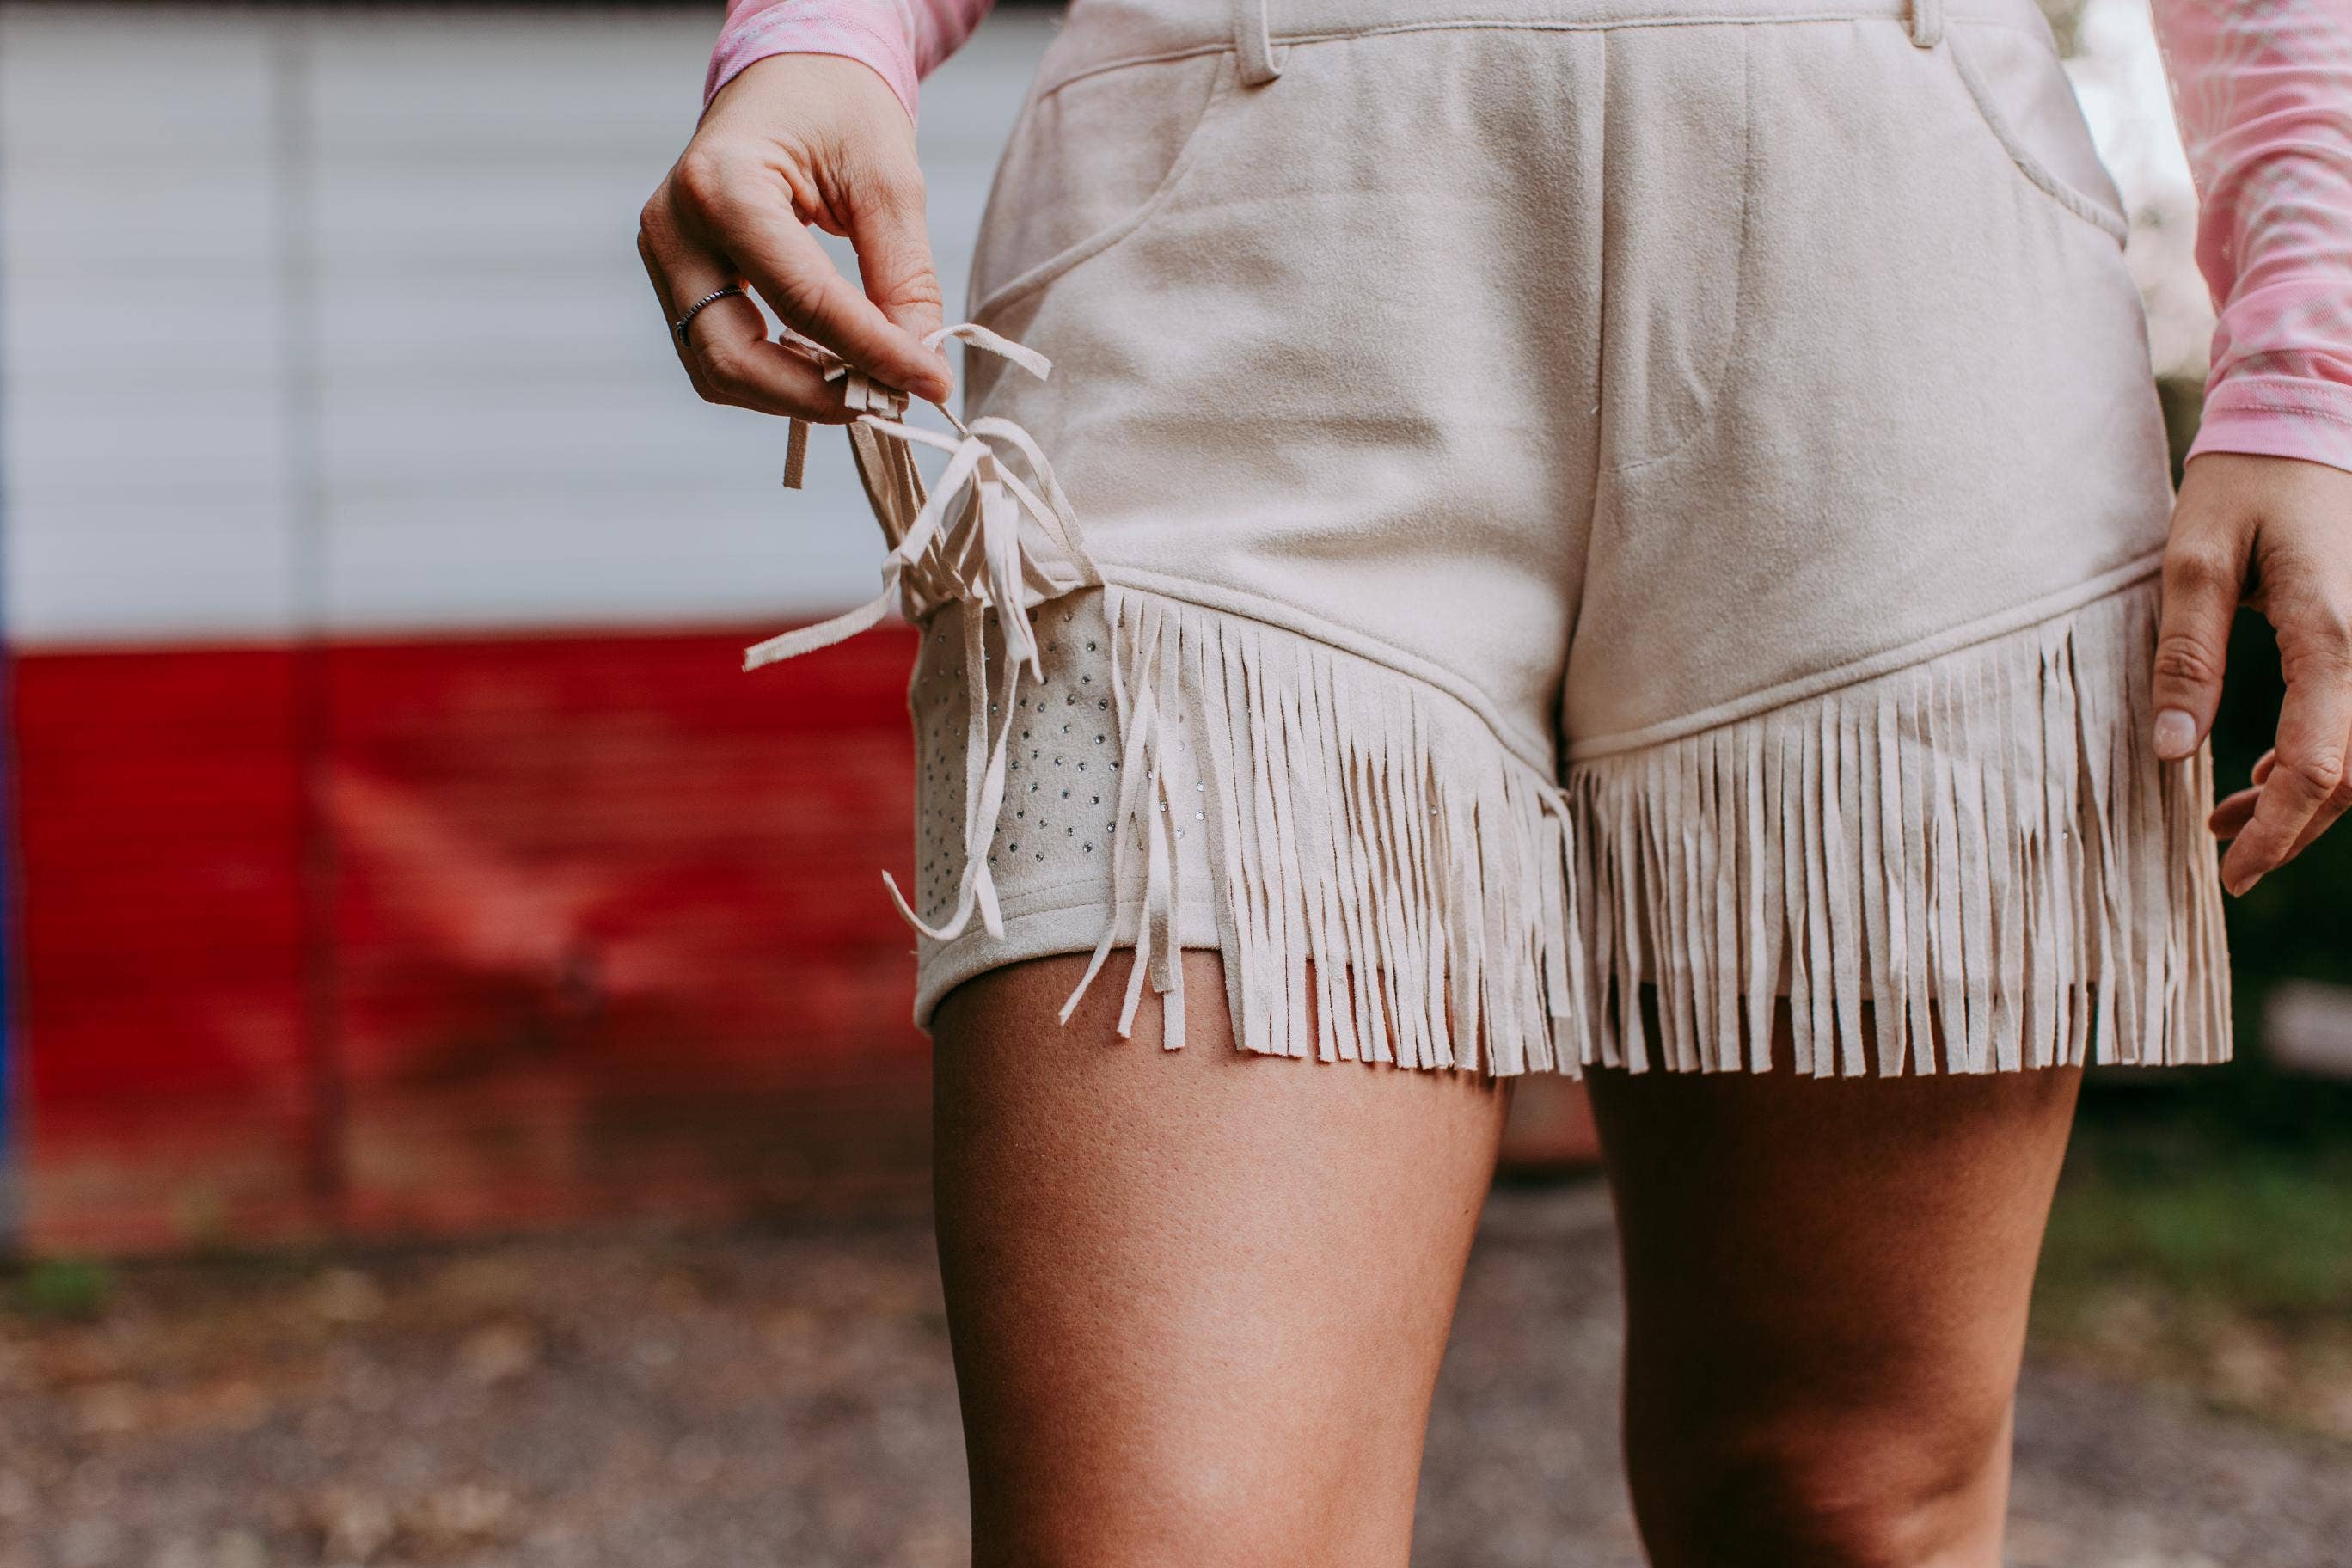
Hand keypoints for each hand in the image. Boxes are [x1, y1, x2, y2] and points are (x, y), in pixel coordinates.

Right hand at [638, 54, 953, 420]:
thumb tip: (918, 367)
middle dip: (815, 395)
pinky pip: (718, 354)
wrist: (791, 77)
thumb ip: (904, 278)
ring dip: (795, 395)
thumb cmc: (837, 108)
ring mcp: (666, 256)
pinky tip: (830, 366)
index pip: (801, 299)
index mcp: (722, 184)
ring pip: (717, 370)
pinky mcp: (678, 279)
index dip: (871, 353)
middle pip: (732, 356)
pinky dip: (777, 376)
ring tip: (865, 384)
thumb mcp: (889, 182)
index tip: (930, 382)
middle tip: (889, 401)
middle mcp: (674, 226)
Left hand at [2153, 451, 2351, 893]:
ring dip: (2303, 795)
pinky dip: (2319, 756)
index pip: (2317, 763)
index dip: (2278, 829)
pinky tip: (2261, 767)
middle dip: (2291, 824)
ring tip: (2227, 815)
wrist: (2310, 414)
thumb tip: (2170, 750)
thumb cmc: (2246, 481)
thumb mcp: (2192, 559)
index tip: (2233, 871)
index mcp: (2331, 631)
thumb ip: (2185, 657)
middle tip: (2223, 855)